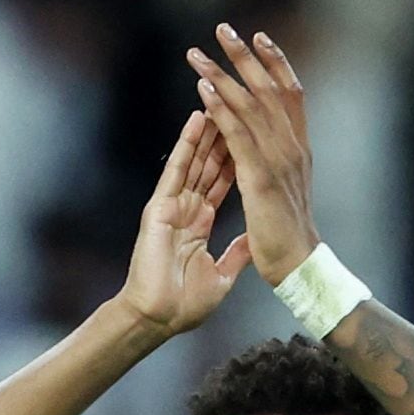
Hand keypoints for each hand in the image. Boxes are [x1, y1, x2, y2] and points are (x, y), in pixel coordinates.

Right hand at [115, 111, 254, 339]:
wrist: (159, 318)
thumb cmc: (184, 305)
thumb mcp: (223, 276)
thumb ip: (237, 254)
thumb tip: (254, 239)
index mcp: (200, 223)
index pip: (223, 180)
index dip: (237, 155)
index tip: (252, 130)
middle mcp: (186, 208)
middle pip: (210, 162)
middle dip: (224, 132)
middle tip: (238, 103)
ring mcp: (172, 205)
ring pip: (194, 159)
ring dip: (208, 128)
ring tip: (219, 96)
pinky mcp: (159, 207)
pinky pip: (176, 169)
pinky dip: (186, 144)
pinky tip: (197, 120)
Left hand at [188, 24, 320, 286]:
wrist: (299, 267)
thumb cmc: (288, 238)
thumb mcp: (285, 196)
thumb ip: (278, 172)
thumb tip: (270, 162)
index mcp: (299, 150)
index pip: (289, 95)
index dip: (275, 64)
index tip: (258, 38)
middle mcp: (292, 147)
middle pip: (269, 88)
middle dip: (245, 57)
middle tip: (224, 28)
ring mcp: (278, 161)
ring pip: (250, 105)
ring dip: (223, 75)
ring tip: (199, 53)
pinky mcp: (261, 178)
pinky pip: (238, 135)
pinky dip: (221, 109)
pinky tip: (204, 90)